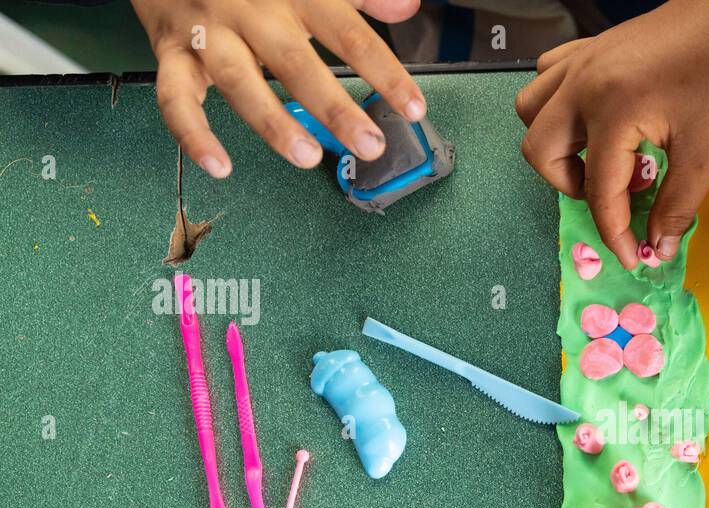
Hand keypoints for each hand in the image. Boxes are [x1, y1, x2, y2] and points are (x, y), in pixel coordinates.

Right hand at [131, 0, 424, 177]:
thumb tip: (407, 5)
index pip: (349, 35)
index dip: (385, 73)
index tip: (413, 109)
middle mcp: (252, 11)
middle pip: (295, 61)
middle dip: (333, 107)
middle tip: (368, 144)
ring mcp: (209, 31)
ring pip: (239, 80)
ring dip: (272, 121)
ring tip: (306, 155)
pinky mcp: (172, 52)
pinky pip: (175, 97)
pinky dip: (193, 135)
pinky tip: (219, 166)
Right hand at [514, 0, 708, 267]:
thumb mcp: (708, 151)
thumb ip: (676, 206)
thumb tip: (657, 248)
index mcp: (612, 110)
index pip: (599, 190)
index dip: (614, 233)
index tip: (632, 257)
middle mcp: (583, 85)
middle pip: (541, 151)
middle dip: (573, 186)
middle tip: (615, 195)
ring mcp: (581, 61)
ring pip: (533, 110)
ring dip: (557, 145)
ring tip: (600, 158)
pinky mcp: (590, 48)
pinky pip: (549, 79)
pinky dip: (560, 107)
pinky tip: (598, 121)